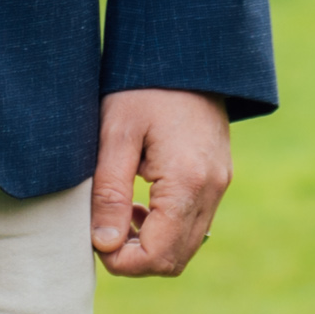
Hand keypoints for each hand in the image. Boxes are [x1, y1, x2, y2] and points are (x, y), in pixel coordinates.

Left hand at [92, 89, 233, 277]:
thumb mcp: (115, 134)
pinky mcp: (219, 178)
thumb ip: (110, 194)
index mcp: (187, 181)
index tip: (94, 238)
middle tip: (103, 231)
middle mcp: (212, 189)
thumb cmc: (143, 86)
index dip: (120, 261)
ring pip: (186, 247)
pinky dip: (166, 229)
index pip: (157, 256)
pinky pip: (194, 224)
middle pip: (174, 260)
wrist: (186, 52)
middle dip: (134, 259)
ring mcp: (220, 185)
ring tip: (120, 215)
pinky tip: (142, 204)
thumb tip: (103, 245)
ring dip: (150, 245)